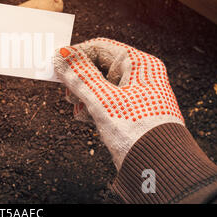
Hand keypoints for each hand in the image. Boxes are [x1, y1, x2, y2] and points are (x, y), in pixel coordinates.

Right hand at [54, 38, 183, 168]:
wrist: (158, 169)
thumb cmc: (138, 132)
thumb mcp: (103, 101)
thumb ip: (80, 76)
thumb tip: (61, 55)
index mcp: (140, 65)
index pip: (100, 48)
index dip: (76, 54)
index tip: (57, 64)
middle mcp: (139, 76)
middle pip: (98, 66)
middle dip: (79, 79)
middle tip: (68, 91)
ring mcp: (135, 94)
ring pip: (98, 84)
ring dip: (83, 94)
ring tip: (78, 107)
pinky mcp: (130, 111)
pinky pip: (104, 100)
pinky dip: (91, 106)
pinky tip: (85, 118)